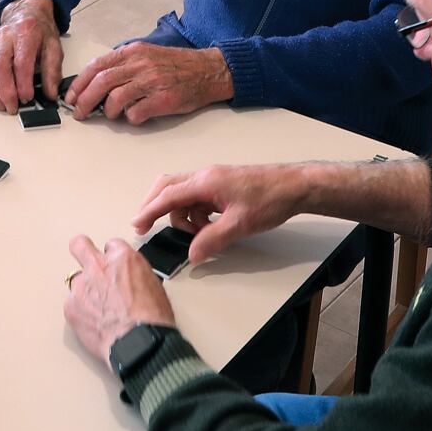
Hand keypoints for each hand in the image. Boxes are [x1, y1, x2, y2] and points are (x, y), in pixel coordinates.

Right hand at [0, 0, 61, 111]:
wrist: (26, 12)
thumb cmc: (38, 32)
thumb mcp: (53, 47)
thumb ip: (52, 71)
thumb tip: (50, 94)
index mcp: (25, 34)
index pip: (21, 62)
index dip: (23, 84)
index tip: (27, 98)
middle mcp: (4, 36)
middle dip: (4, 92)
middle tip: (12, 107)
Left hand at [63, 234, 175, 363]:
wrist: (140, 343)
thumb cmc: (153, 319)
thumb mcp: (154, 285)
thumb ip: (135, 274)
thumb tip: (131, 280)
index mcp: (122, 258)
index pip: (112, 245)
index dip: (113, 257)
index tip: (114, 266)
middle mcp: (99, 267)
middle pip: (80, 246)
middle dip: (82, 250)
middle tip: (87, 262)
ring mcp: (82, 286)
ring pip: (77, 282)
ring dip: (85, 291)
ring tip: (97, 309)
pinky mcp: (71, 307)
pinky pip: (72, 304)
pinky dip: (80, 312)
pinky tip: (93, 323)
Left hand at [68, 43, 232, 124]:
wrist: (209, 70)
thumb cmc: (176, 65)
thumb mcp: (147, 54)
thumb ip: (124, 65)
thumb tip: (96, 82)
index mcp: (133, 52)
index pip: (97, 65)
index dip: (79, 83)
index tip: (71, 96)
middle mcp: (141, 64)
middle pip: (101, 82)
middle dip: (84, 100)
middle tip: (79, 112)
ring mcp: (153, 81)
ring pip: (115, 98)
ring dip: (107, 111)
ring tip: (110, 114)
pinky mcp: (164, 99)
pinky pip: (136, 113)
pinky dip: (130, 119)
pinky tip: (134, 117)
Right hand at [132, 164, 307, 265]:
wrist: (294, 186)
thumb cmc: (269, 199)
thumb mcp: (240, 224)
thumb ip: (212, 239)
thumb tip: (192, 254)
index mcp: (206, 182)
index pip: (169, 195)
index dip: (149, 210)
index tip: (137, 224)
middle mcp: (205, 176)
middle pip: (168, 187)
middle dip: (156, 206)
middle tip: (148, 226)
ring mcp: (213, 179)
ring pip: (182, 193)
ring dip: (182, 214)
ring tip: (199, 233)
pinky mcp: (221, 185)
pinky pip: (197, 197)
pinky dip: (195, 212)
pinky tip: (209, 226)